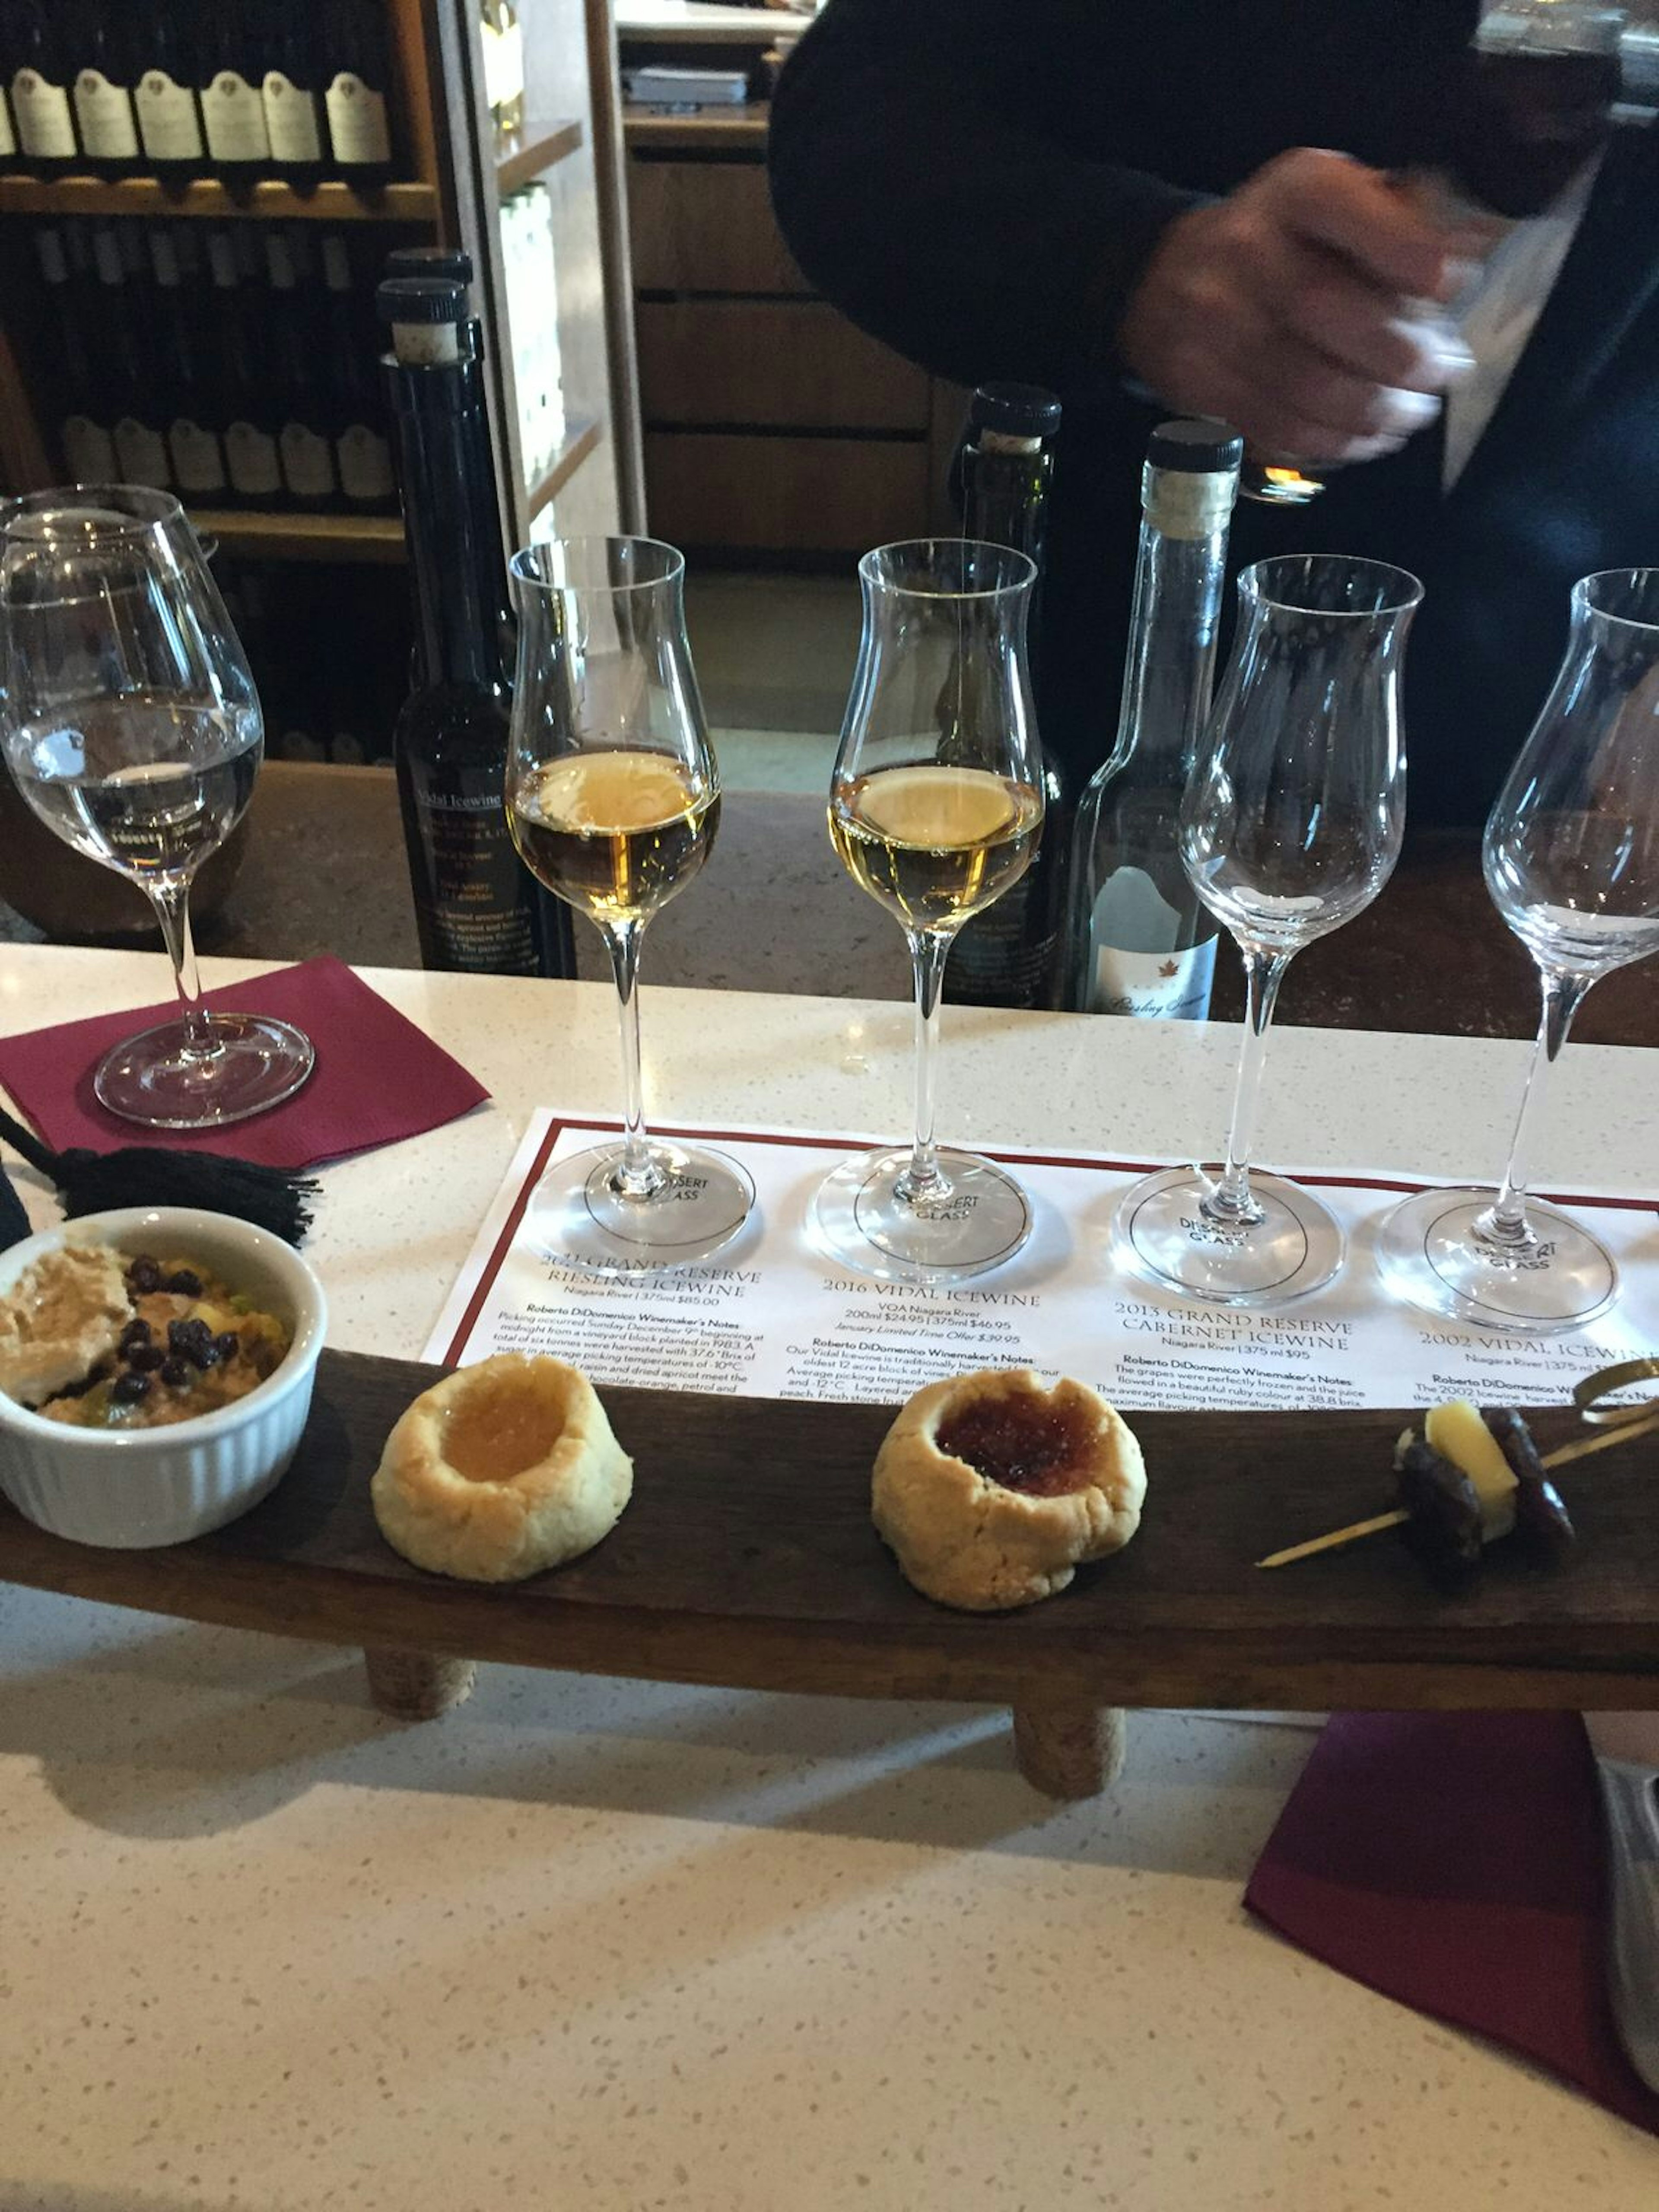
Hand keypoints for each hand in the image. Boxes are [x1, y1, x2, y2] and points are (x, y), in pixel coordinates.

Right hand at [1118, 149, 1484, 465]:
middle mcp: (1243, 250)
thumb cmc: (1286, 240)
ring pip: (1302, 384)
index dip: (1402, 250)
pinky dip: (1331, 443)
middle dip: (1398, 355)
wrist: (1169, 277)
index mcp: (1292, 192)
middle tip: (1440, 375)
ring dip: (1371, 412)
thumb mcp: (1339, 201)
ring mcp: (1212, 321)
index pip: (1343, 211)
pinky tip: (1366, 439)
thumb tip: (1475, 251)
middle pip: (1323, 310)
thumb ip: (1402, 222)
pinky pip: (1273, 425)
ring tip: (1410, 414)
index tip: (1450, 284)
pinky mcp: (1198, 383)